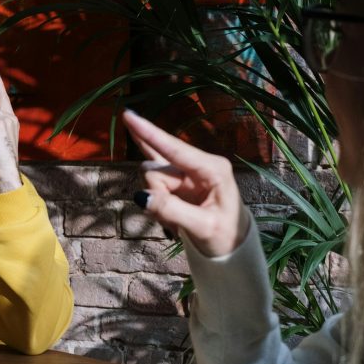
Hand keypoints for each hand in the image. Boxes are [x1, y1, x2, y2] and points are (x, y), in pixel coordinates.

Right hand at [124, 110, 249, 256]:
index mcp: (213, 169)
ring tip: (177, 223)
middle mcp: (198, 165)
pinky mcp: (178, 182)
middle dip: (157, 196)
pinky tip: (133, 133)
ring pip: (152, 179)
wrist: (234, 247)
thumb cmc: (225, 236)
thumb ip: (172, 210)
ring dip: (158, 204)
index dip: (150, 134)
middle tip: (174, 224)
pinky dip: (151, 191)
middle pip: (156, 169)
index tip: (129, 116)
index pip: (175, 149)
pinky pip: (154, 176)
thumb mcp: (203, 227)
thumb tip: (142, 196)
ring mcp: (186, 173)